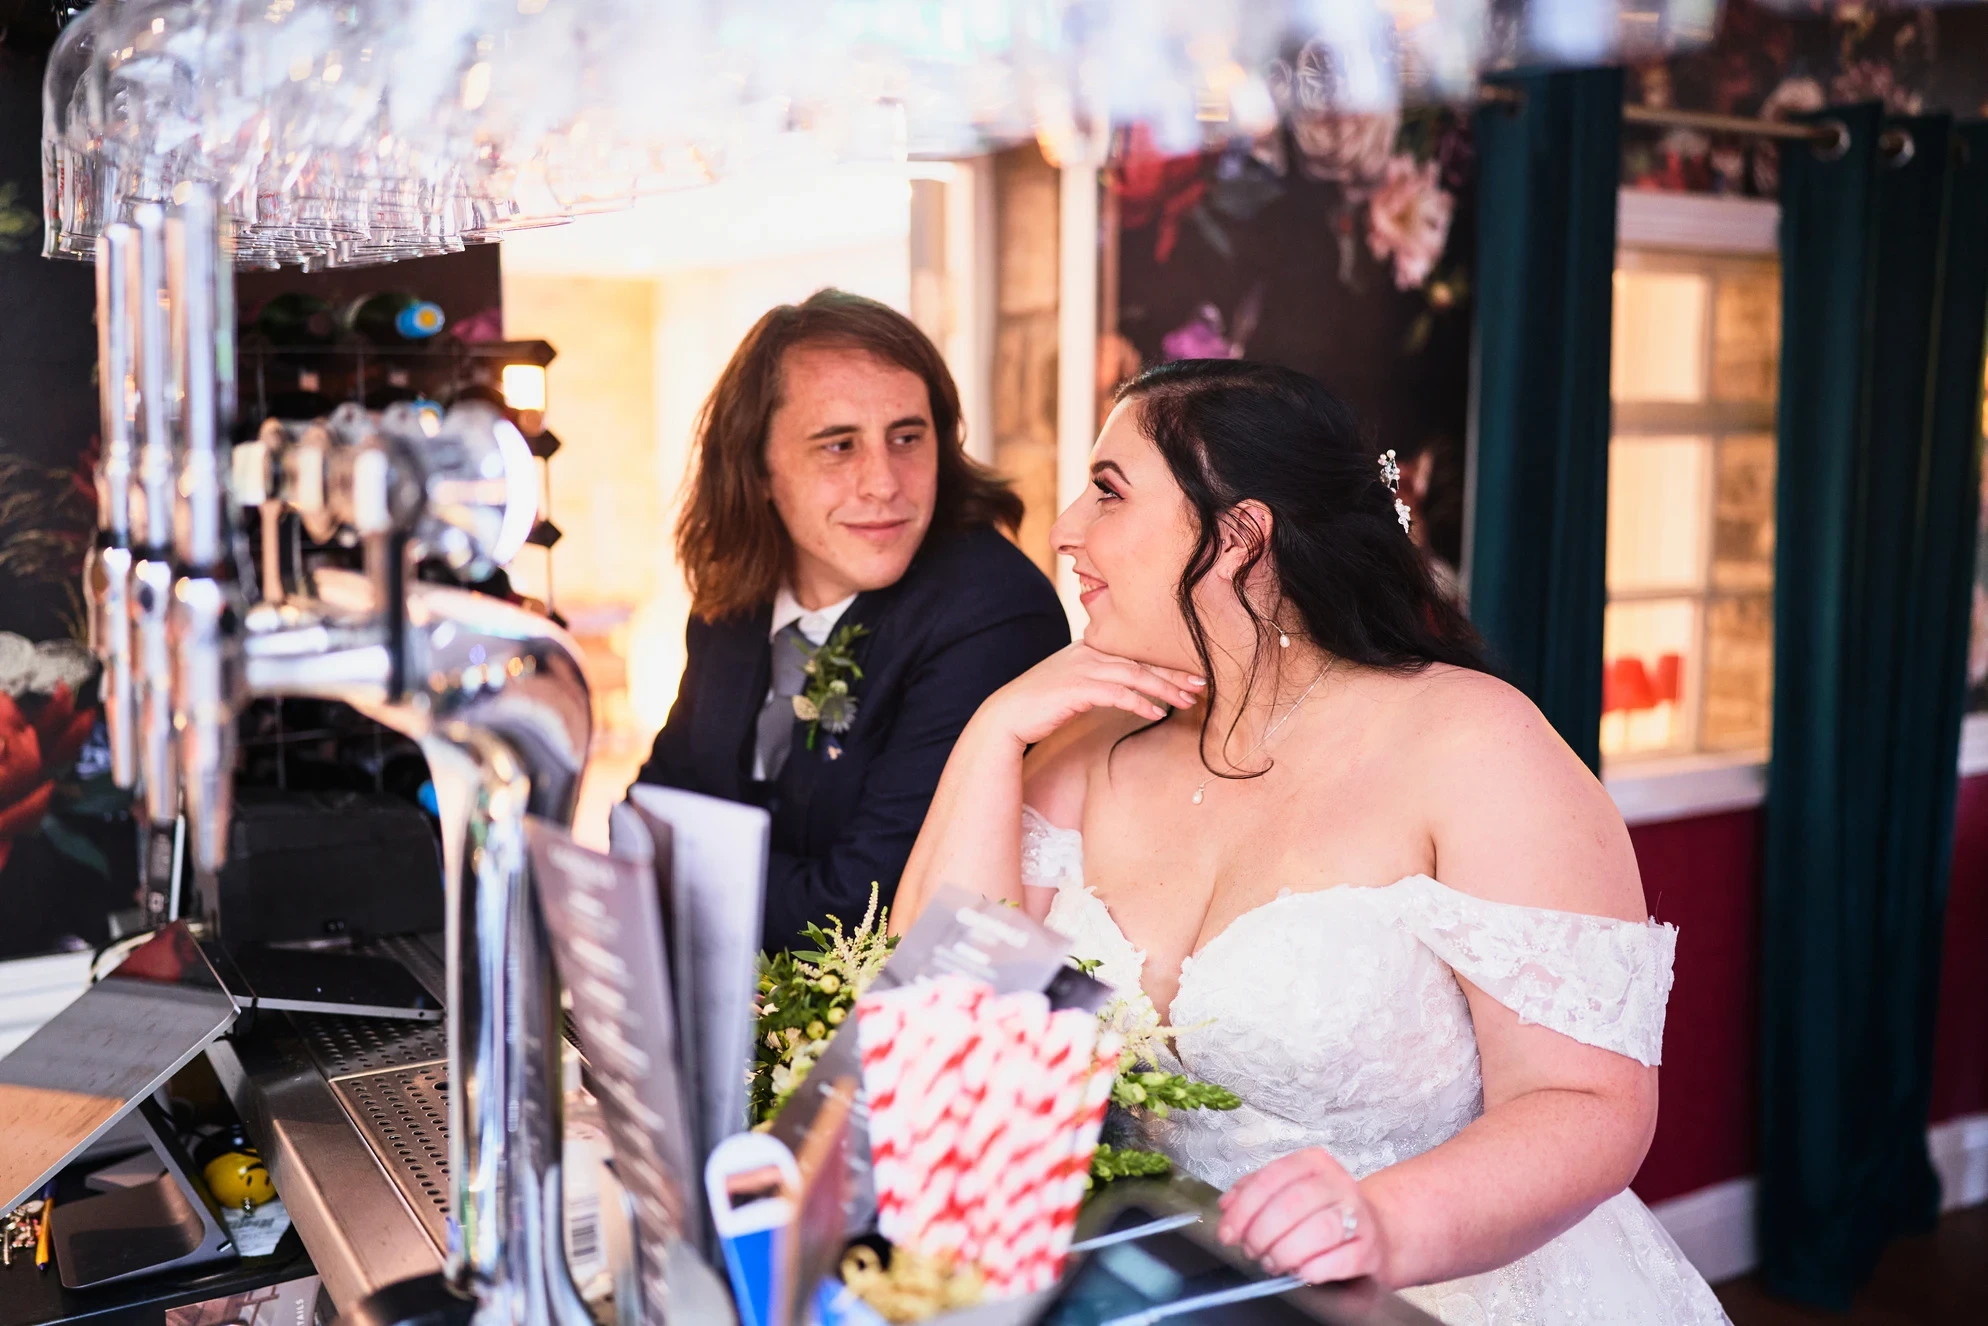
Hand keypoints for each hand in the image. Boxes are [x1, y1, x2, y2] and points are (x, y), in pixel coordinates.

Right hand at [978, 643, 1202, 747]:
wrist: (1007, 716)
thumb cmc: (1041, 704)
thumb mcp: (1073, 684)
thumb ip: (1099, 680)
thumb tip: (1129, 690)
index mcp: (1089, 647)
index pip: (1134, 652)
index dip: (1164, 663)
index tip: (1190, 673)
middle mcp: (1088, 653)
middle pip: (1140, 660)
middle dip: (1173, 672)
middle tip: (1202, 682)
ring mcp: (1082, 669)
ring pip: (1135, 675)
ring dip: (1164, 689)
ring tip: (1188, 700)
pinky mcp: (1077, 689)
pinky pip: (1117, 694)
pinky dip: (1140, 702)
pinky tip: (1156, 713)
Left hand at [1218, 1148, 1387, 1285]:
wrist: (1373, 1230)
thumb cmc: (1320, 1210)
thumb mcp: (1286, 1191)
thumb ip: (1252, 1192)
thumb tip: (1226, 1206)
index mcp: (1312, 1162)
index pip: (1270, 1179)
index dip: (1243, 1209)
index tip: (1228, 1234)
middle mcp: (1338, 1183)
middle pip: (1292, 1204)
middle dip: (1262, 1233)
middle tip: (1251, 1250)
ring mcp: (1358, 1215)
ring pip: (1319, 1230)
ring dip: (1286, 1252)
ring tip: (1272, 1262)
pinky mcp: (1369, 1248)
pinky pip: (1342, 1259)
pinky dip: (1314, 1268)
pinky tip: (1300, 1272)